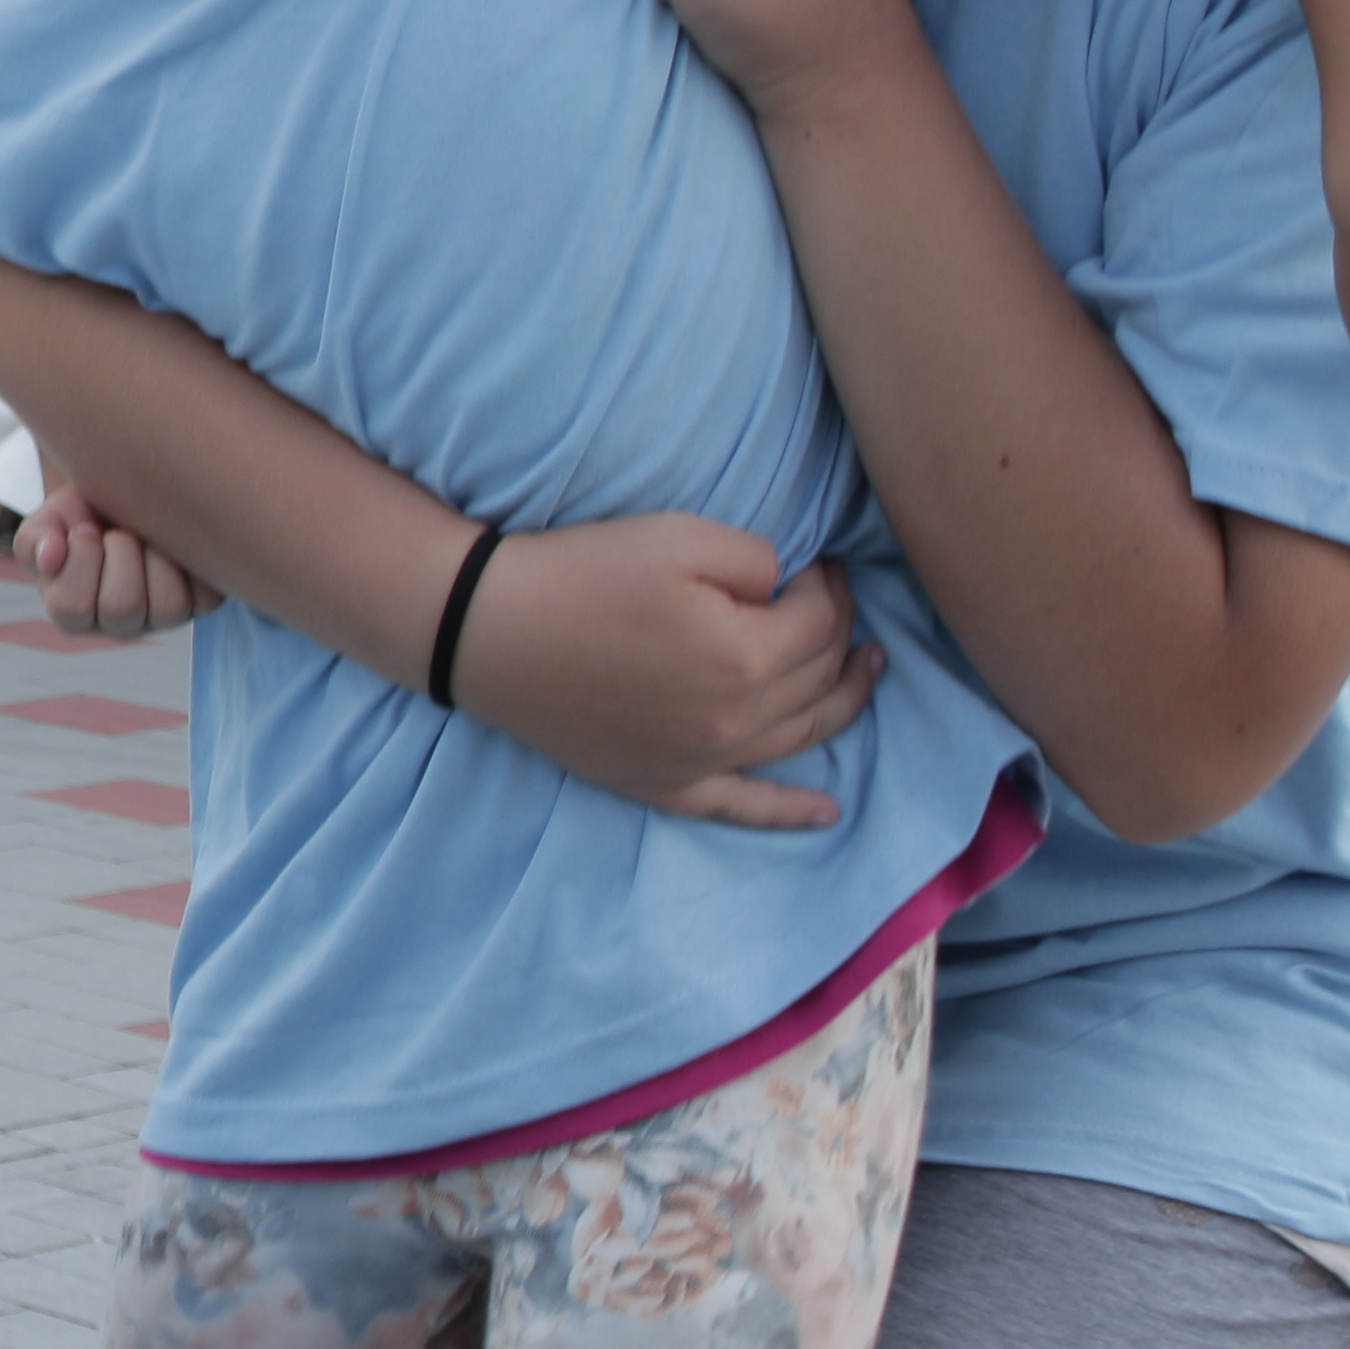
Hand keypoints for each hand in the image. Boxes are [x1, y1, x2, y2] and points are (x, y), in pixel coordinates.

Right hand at [15, 484, 223, 636]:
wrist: (127, 498)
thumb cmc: (84, 514)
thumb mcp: (51, 519)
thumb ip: (36, 538)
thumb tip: (51, 556)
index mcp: (74, 612)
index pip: (71, 606)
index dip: (80, 558)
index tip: (84, 527)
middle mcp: (119, 624)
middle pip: (121, 607)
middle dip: (120, 552)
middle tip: (118, 530)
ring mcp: (161, 618)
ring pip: (168, 606)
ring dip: (158, 557)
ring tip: (147, 533)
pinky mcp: (200, 603)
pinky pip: (205, 595)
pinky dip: (192, 561)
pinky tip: (174, 540)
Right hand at [447, 515, 884, 829]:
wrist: (485, 629)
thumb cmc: (580, 573)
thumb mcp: (679, 535)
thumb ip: (759, 559)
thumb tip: (786, 589)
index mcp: (747, 658)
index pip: (824, 620)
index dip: (829, 584)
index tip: (816, 559)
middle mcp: (735, 722)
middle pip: (820, 678)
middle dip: (837, 631)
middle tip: (830, 597)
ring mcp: (700, 761)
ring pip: (802, 737)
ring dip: (844, 702)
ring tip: (865, 667)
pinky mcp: (661, 782)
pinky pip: (739, 807)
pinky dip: (788, 813)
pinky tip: (827, 813)